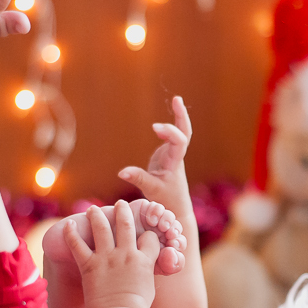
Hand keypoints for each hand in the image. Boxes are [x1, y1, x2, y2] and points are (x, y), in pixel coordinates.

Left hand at [63, 201, 160, 307]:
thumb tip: (144, 266)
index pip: (149, 237)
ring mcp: (106, 258)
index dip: (148, 234)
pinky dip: (70, 233)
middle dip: (123, 211)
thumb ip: (146, 271)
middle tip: (120, 204)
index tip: (144, 235)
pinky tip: (67, 224)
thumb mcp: (149, 287)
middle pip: (126, 224)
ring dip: (97, 215)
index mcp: (144, 260)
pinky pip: (77, 245)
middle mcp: (126, 254)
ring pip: (101, 228)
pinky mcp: (89, 265)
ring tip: (93, 209)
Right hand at [118, 96, 193, 220]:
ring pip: (180, 134)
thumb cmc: (165, 200)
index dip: (170, 132)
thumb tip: (121, 172)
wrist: (176, 207)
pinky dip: (169, 128)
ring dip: (179, 117)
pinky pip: (171, 138)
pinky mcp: (166, 157)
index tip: (155, 127)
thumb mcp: (150, 190)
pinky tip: (163, 121)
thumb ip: (138, 178)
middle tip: (177, 99)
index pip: (179, 142)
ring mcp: (172, 156)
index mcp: (174, 163)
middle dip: (182, 116)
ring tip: (177, 100)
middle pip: (185, 133)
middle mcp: (176, 156)